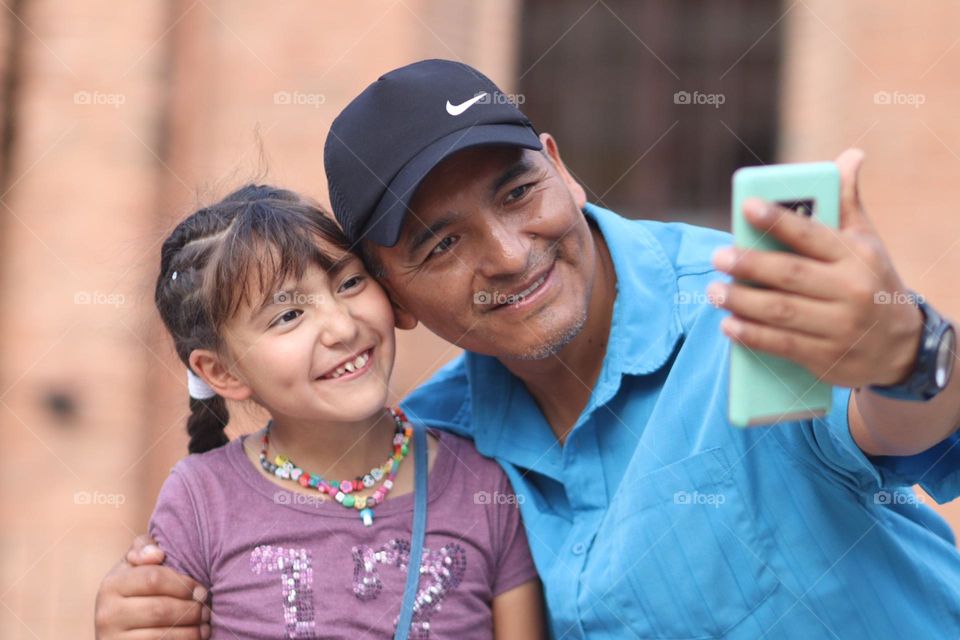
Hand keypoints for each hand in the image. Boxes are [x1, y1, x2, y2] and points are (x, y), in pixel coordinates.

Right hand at [94, 534, 209, 639]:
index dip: (184, 584)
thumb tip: (157, 554)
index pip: (154, 579)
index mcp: (112, 585)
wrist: (116, 629)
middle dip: (191, 609)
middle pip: (161, 609)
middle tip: (207, 609)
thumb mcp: (134, 565)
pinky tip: (196, 637)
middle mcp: (107, 613)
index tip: (201, 589)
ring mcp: (113, 638)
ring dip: (192, 631)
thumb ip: (144, 549)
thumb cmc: (135, 590)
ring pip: (162, 634)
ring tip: (205, 624)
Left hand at [708, 148, 922, 388]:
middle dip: (749, 265)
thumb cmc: (872, 282)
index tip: (746, 206)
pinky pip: (783, 345)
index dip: (778, 220)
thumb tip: (850, 156)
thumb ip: (848, 203)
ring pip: (781, 311)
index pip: (812, 234)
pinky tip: (728, 326)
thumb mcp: (867, 244)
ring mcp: (839, 327)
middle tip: (718, 256)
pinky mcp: (826, 358)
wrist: (900, 347)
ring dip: (742, 302)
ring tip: (713, 291)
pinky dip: (752, 336)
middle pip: (790, 275)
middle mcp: (850, 291)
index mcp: (857, 256)